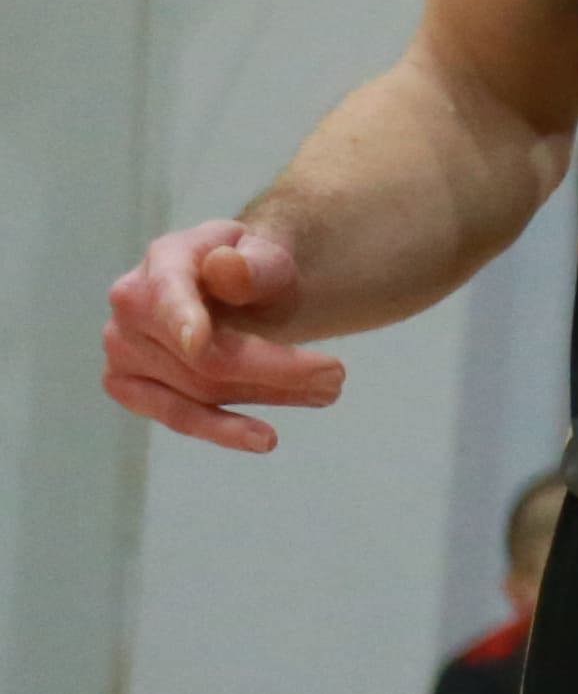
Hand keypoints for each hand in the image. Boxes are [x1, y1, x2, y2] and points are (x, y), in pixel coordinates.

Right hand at [102, 220, 342, 451]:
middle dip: (275, 369)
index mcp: (164, 259)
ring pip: (199, 390)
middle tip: (336, 376)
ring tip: (327, 393)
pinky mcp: (132, 387)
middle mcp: (131, 307)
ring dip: (268, 395)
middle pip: (203, 355)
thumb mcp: (267, 254)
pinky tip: (264, 439)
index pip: (170, 291)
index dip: (182, 316)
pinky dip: (223, 429)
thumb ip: (253, 265)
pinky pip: (178, 415)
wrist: (241, 289)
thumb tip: (225, 270)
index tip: (199, 341)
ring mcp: (124, 351)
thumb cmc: (254, 268)